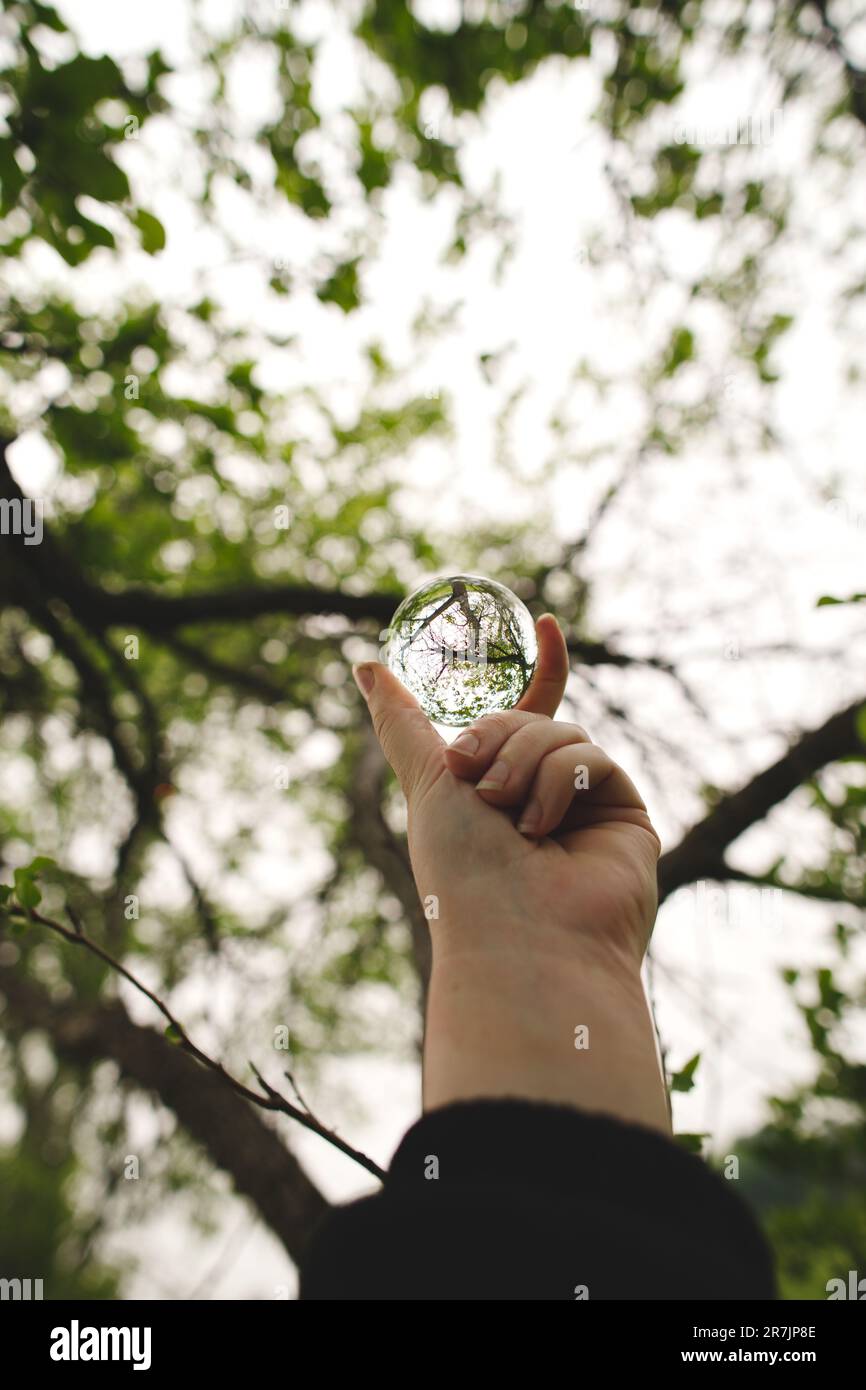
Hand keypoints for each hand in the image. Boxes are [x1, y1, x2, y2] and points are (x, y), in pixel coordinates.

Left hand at [352, 615, 659, 977]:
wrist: (517, 936)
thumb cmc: (463, 872)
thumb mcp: (427, 784)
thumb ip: (404, 725)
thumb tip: (364, 666)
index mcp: (502, 788)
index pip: (526, 711)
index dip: (543, 667)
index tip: (545, 617)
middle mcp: (548, 794)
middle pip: (533, 717)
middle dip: (497, 741)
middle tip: (478, 788)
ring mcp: (589, 804)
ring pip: (561, 733)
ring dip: (522, 765)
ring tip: (514, 823)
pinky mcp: (626, 814)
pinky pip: (591, 757)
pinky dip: (558, 782)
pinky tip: (546, 829)